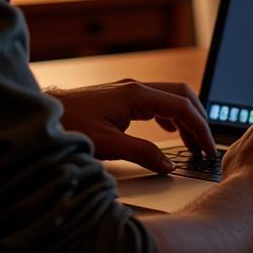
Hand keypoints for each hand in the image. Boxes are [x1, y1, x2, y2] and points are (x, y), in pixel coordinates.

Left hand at [48, 79, 214, 173]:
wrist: (44, 116)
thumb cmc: (71, 127)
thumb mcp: (109, 146)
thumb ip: (142, 154)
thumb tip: (168, 164)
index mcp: (137, 95)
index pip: (182, 107)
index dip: (200, 128)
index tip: (208, 149)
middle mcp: (136, 88)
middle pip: (181, 95)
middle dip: (198, 119)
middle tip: (205, 146)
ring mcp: (128, 90)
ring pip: (169, 98)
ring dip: (185, 118)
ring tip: (191, 143)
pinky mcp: (121, 97)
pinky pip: (156, 102)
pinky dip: (170, 116)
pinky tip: (168, 131)